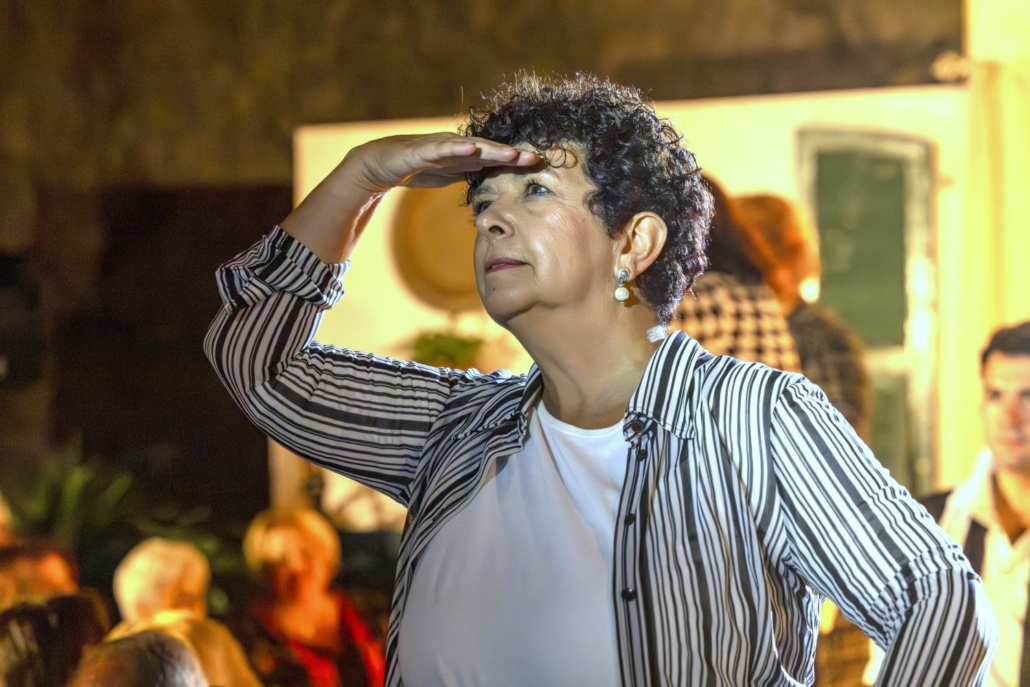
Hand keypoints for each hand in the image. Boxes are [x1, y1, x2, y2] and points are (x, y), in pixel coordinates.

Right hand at [348, 133, 541, 191]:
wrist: (379, 164)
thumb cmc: (416, 166)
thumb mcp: (448, 174)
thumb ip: (468, 174)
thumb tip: (492, 182)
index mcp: (463, 154)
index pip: (494, 158)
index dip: (516, 161)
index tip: (540, 165)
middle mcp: (454, 146)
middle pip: (488, 150)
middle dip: (512, 154)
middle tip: (536, 158)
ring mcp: (437, 146)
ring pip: (468, 147)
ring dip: (491, 150)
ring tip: (512, 154)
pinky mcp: (419, 150)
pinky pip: (439, 148)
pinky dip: (455, 148)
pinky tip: (471, 148)